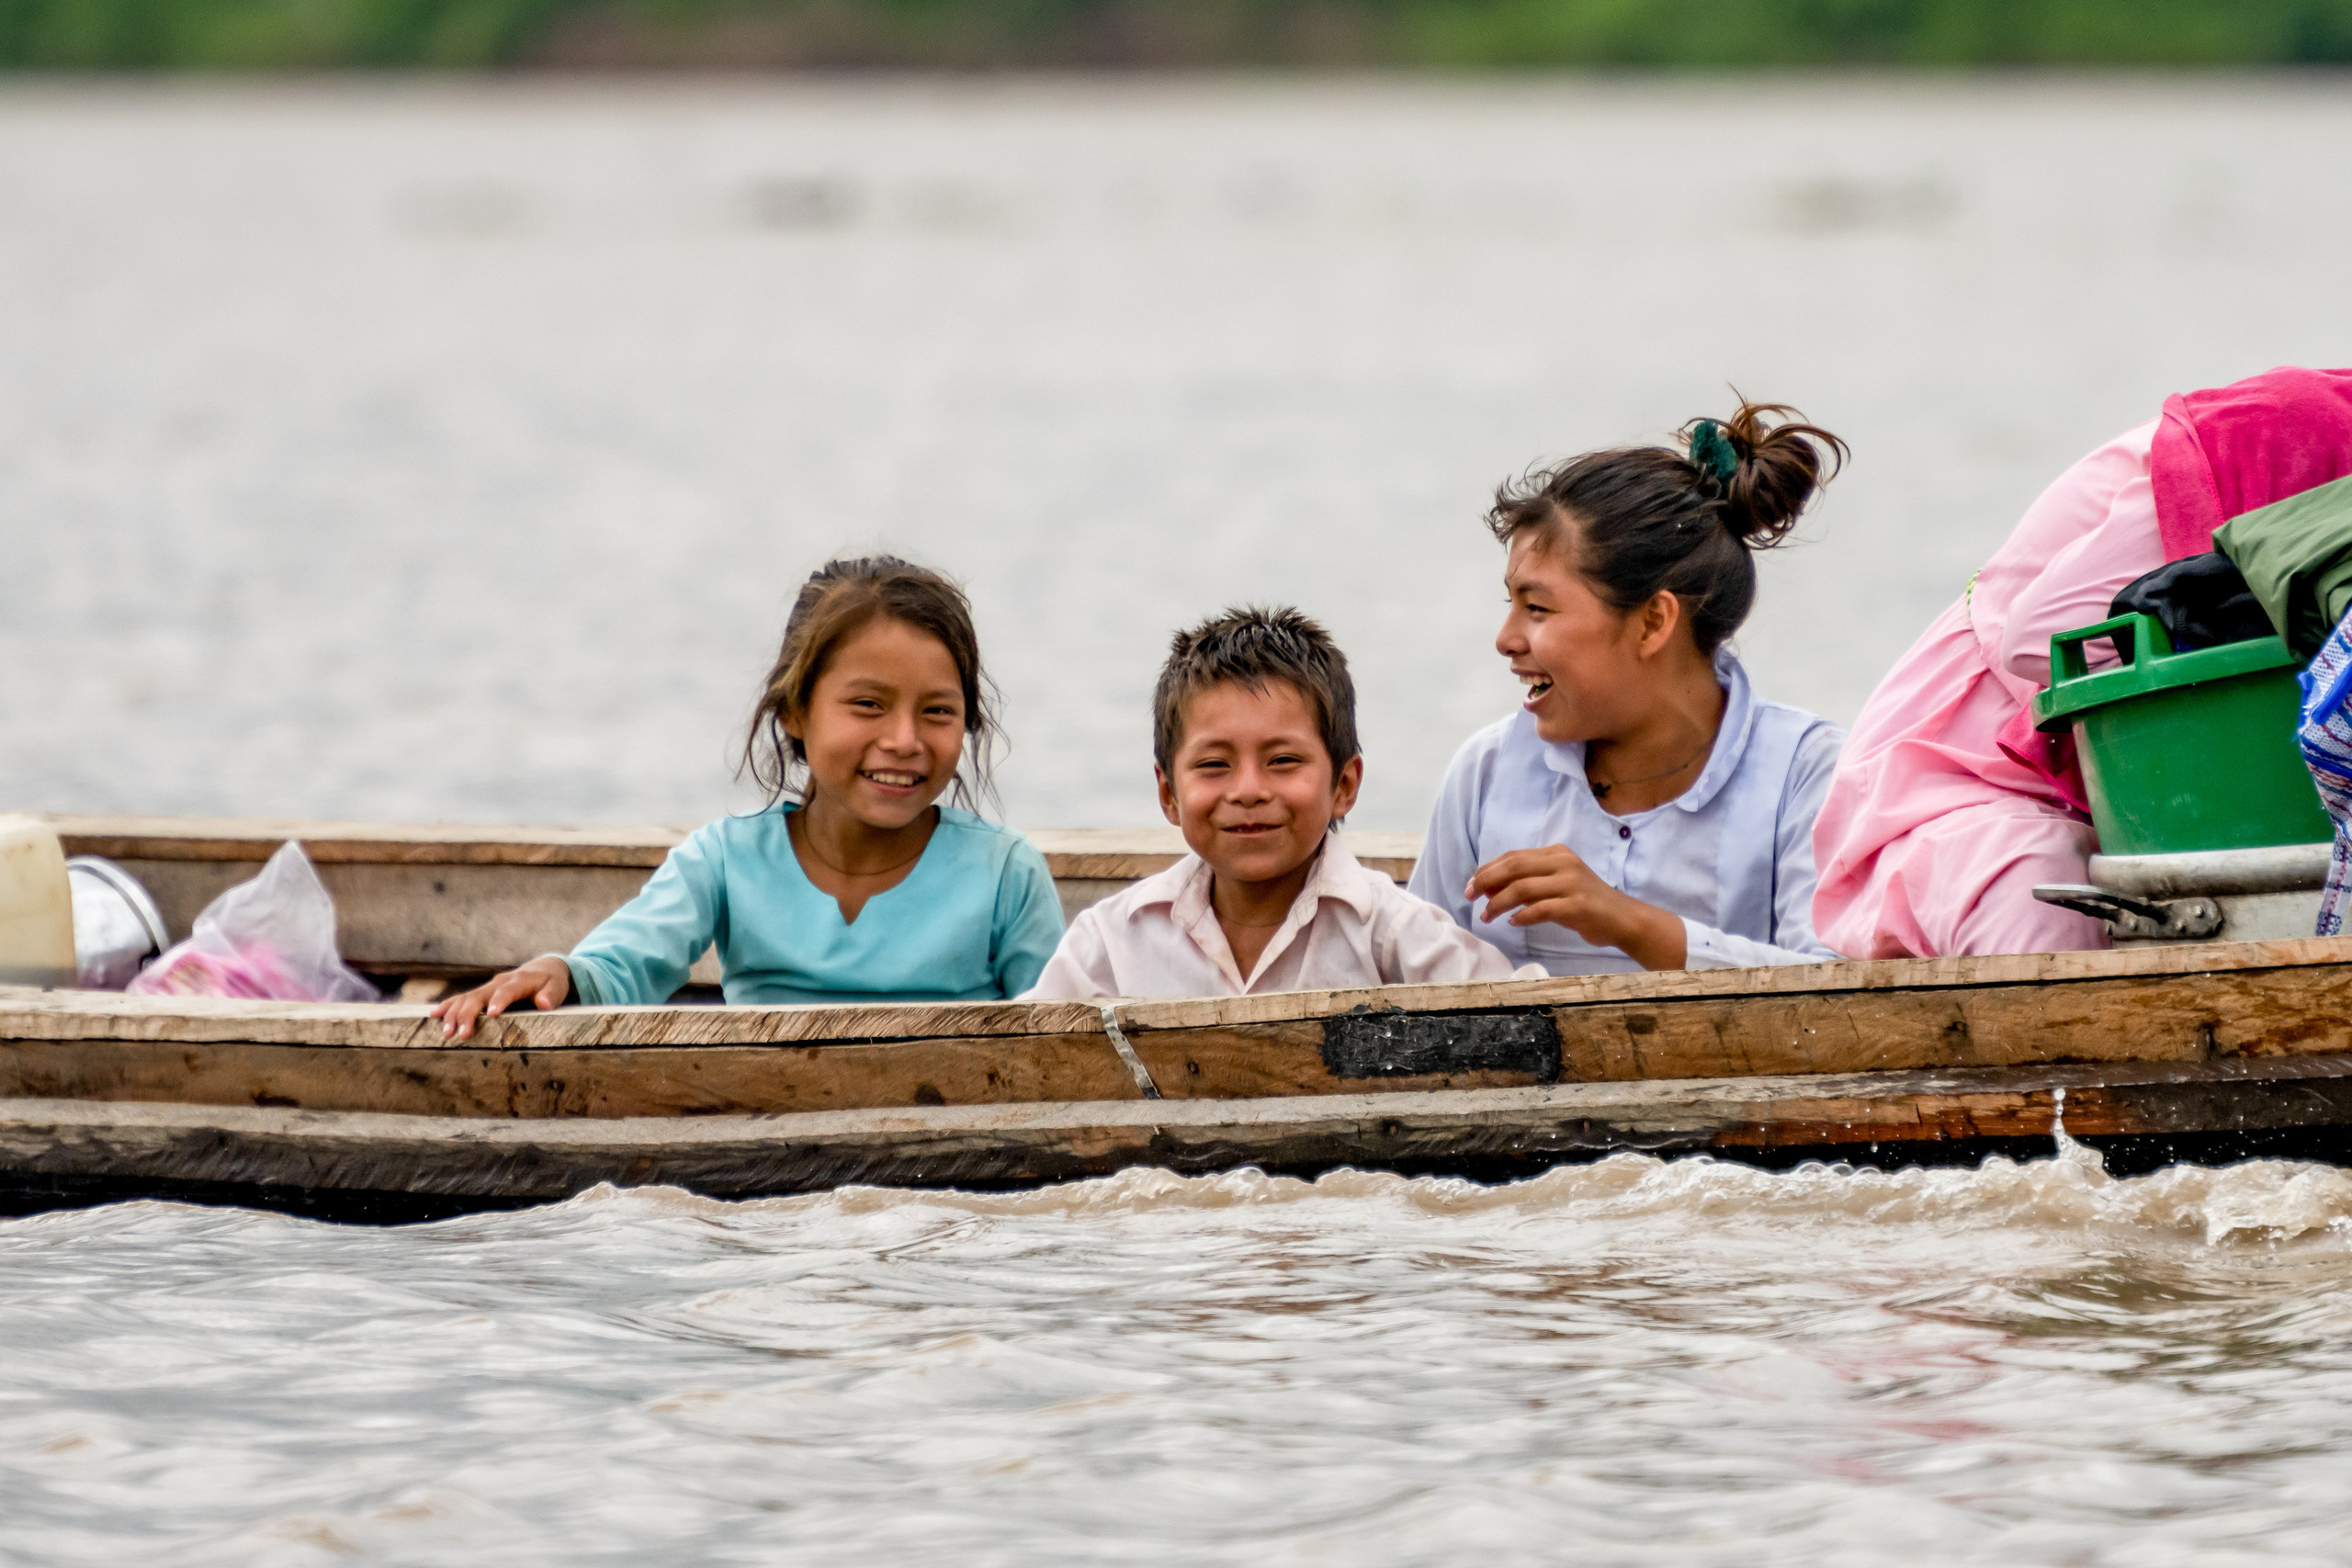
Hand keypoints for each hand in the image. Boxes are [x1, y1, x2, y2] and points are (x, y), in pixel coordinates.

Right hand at [428, 955, 571, 1039]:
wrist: (541, 968)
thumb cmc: (551, 981)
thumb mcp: (557, 987)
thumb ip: (551, 995)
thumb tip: (544, 1003)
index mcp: (519, 981)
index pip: (507, 990)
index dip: (499, 1000)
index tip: (492, 1014)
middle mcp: (499, 982)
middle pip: (479, 996)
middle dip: (469, 1015)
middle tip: (462, 1034)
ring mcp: (487, 987)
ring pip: (466, 998)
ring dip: (454, 1014)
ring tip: (447, 1033)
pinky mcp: (481, 992)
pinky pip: (461, 998)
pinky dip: (448, 1005)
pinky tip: (434, 1015)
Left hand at [1466, 846, 1688, 970]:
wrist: (1622, 918)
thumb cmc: (1585, 902)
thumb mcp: (1557, 884)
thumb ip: (1529, 882)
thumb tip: (1488, 887)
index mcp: (1557, 853)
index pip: (1513, 856)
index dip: (1488, 869)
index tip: (1471, 884)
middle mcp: (1564, 863)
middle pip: (1514, 867)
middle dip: (1486, 881)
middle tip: (1469, 896)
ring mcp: (1571, 884)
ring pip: (1522, 888)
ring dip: (1498, 902)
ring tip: (1486, 915)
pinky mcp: (1577, 906)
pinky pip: (1540, 909)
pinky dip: (1522, 916)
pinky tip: (1513, 922)